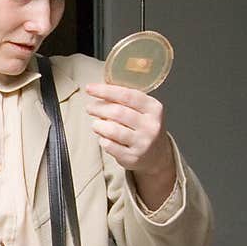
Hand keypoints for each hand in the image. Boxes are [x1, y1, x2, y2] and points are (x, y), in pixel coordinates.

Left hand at [85, 82, 175, 207]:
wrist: (157, 155)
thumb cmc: (144, 128)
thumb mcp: (143, 110)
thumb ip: (125, 100)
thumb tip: (99, 89)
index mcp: (153, 108)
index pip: (127, 95)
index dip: (105, 91)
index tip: (89, 88)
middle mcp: (150, 125)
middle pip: (117, 112)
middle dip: (98, 108)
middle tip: (90, 108)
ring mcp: (143, 142)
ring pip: (112, 129)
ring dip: (98, 125)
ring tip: (96, 124)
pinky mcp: (133, 157)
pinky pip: (109, 146)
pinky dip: (102, 140)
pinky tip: (104, 138)